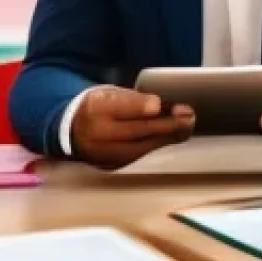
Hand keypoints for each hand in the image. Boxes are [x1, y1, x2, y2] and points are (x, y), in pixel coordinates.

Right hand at [70, 86, 194, 169]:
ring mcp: (104, 155)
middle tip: (189, 116)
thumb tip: (157, 106)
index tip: (161, 103)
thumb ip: (132, 99)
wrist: (72, 131)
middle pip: (136, 131)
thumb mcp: (109, 94)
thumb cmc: (97, 107)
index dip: (142, 106)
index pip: (121, 108)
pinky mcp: (112, 166)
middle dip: (166, 124)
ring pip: (141, 147)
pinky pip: (138, 155)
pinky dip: (156, 144)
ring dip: (167, 136)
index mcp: (94, 109)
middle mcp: (97, 135)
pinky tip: (173, 135)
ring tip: (187, 125)